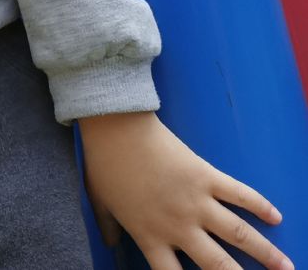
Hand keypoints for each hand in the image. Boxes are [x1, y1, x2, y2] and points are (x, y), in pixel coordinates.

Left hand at [78, 111, 291, 269]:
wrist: (114, 129)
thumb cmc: (103, 165)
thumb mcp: (100, 205)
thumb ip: (109, 228)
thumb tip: (109, 244)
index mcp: (151, 238)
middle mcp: (179, 227)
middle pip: (218, 266)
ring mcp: (196, 201)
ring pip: (238, 234)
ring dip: (266, 252)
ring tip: (287, 267)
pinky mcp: (206, 175)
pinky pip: (238, 193)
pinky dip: (259, 204)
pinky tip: (276, 216)